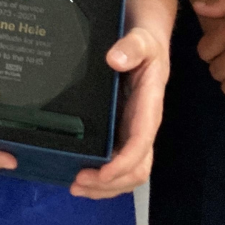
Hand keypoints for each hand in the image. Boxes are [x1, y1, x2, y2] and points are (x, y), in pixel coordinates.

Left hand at [71, 27, 167, 198]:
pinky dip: (102, 176)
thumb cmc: (144, 42)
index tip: (101, 173)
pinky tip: (81, 175)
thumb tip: (114, 60)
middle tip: (77, 183)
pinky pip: (116, 161)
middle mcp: (142, 125)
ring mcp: (131, 130)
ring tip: (76, 186)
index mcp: (149, 108)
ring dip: (104, 186)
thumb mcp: (140, 39)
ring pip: (127, 172)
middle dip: (110, 183)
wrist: (145, 37)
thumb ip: (131, 47)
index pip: (141, 145)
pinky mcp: (121, 129)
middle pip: (136, 168)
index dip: (122, 163)